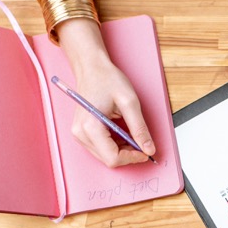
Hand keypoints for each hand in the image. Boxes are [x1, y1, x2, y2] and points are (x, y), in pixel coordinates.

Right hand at [61, 21, 155, 167]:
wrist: (91, 68)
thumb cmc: (107, 79)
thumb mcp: (129, 102)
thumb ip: (139, 128)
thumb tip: (148, 148)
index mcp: (90, 127)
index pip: (113, 158)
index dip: (132, 157)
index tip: (146, 152)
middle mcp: (80, 134)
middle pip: (108, 159)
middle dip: (128, 154)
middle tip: (142, 143)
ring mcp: (79, 134)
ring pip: (105, 156)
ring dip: (122, 151)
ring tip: (132, 135)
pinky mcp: (82, 132)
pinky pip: (101, 148)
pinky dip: (115, 145)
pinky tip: (123, 134)